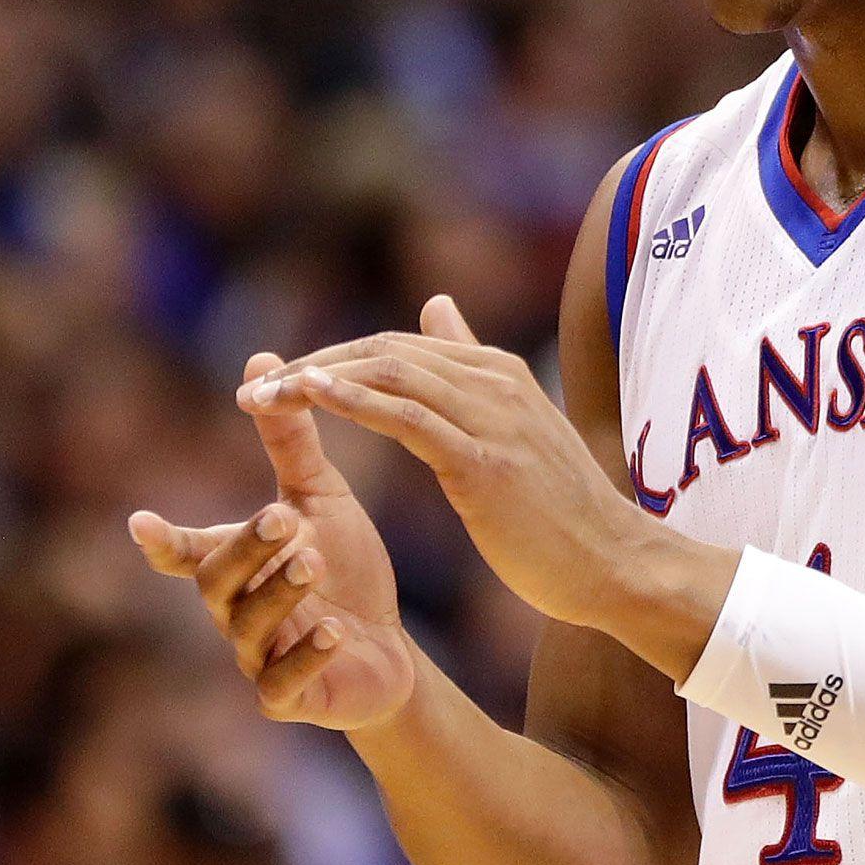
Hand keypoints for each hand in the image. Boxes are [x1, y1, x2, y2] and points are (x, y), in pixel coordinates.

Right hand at [132, 354, 414, 729]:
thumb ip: (289, 441)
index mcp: (237, 565)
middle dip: (247, 549)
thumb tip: (261, 360)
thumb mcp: (319, 499)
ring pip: (249, 629)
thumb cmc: (345, 571)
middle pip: (218, 582)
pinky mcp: (291, 699)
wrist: (389, 651)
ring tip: (313, 563)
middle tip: (282, 518)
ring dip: (280, 595)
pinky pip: (286, 683)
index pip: (189, 552)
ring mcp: (259, 659)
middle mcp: (235, 612)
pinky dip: (308, 656)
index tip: (140, 522)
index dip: (165, 542)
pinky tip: (335, 632)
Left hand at [243, 297, 686, 637]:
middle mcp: (493, 380)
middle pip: (382, 353)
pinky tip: (313, 398)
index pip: (395, 348)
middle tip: (252, 390)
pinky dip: (356, 401)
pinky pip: (409, 418)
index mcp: (494, 371)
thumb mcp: (512, 422)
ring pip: (389, 375)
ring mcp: (491, 417)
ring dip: (316, 381)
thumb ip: (468, 363)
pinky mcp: (484, 461)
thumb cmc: (560, 506)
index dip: (331, 359)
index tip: (276, 380)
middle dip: (311, 366)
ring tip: (262, 397)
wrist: (612, 562)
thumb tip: (435, 302)